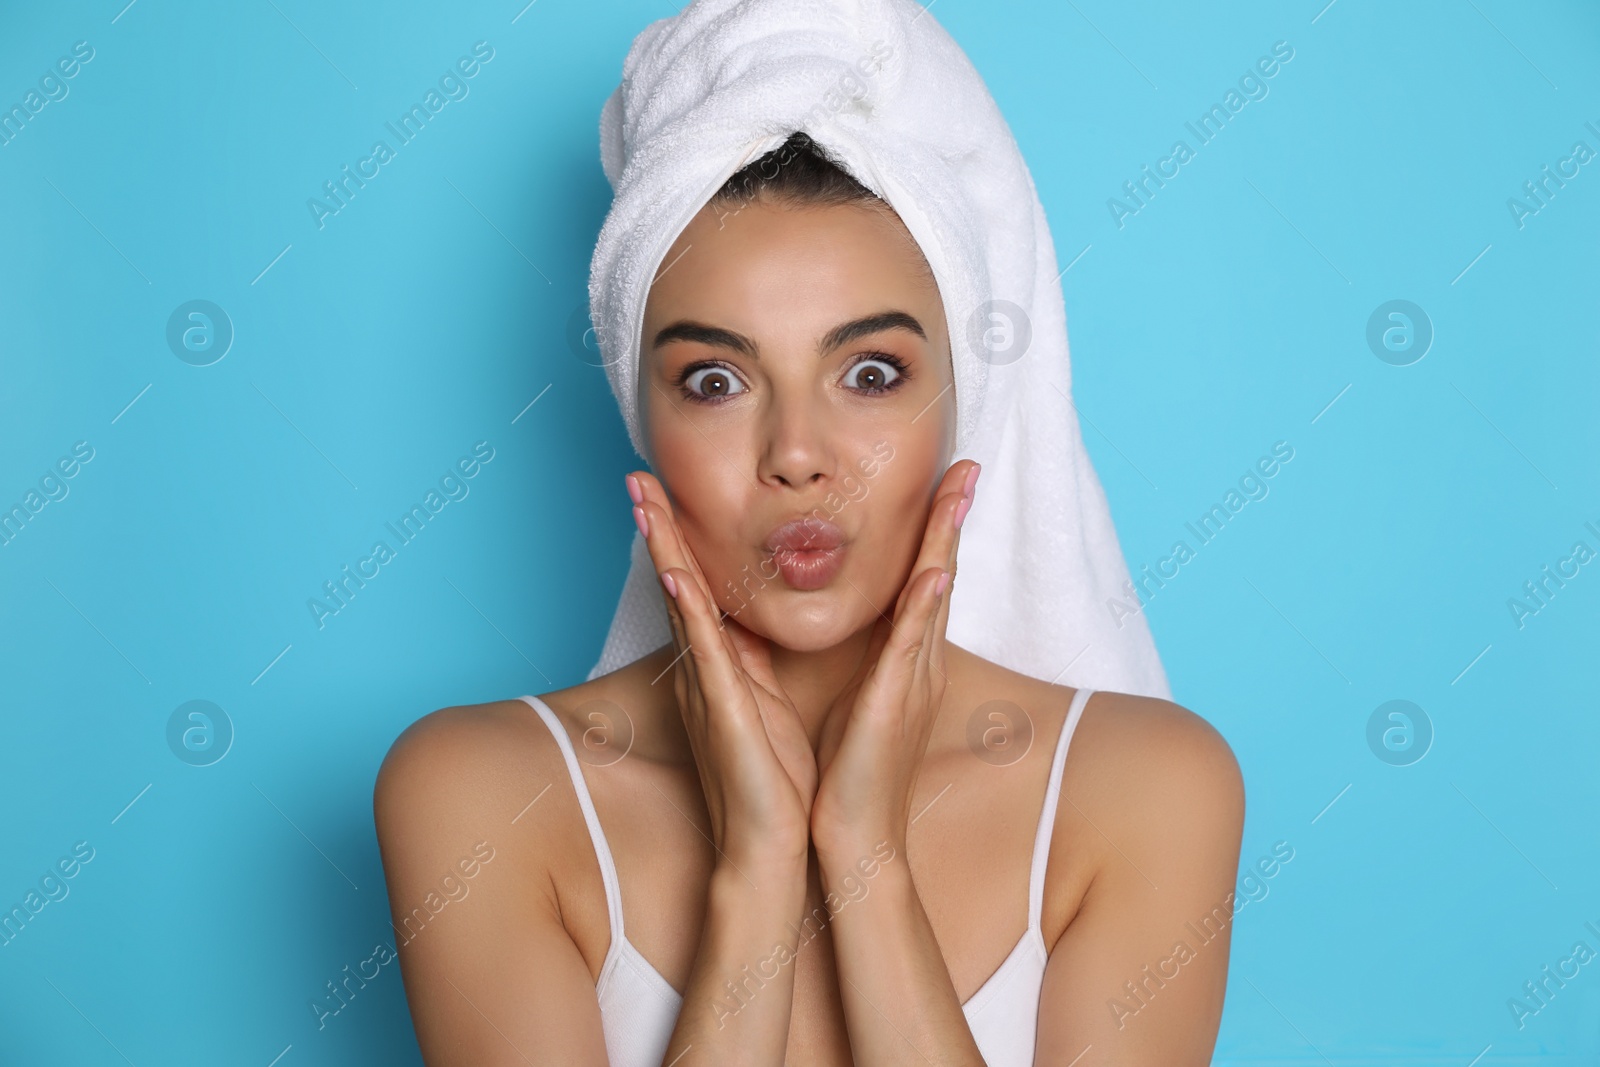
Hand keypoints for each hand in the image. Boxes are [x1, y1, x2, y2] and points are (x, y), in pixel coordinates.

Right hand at [627, 470, 817, 871]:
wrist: (768, 848)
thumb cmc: (772, 782)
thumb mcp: (764, 705)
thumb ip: (752, 663)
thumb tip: (750, 627)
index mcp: (719, 667)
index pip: (694, 588)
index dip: (677, 537)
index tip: (664, 490)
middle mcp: (702, 670)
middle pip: (674, 582)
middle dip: (655, 527)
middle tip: (636, 474)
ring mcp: (706, 687)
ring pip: (680, 604)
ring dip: (661, 549)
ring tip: (643, 499)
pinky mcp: (722, 711)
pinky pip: (704, 651)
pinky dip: (689, 610)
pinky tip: (676, 573)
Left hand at [809, 460, 978, 862]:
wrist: (852, 836)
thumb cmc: (848, 771)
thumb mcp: (851, 696)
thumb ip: (856, 657)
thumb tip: (836, 619)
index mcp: (904, 658)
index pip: (921, 579)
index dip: (933, 529)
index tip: (942, 480)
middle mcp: (919, 661)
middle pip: (940, 572)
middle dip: (953, 516)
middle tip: (967, 463)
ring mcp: (914, 679)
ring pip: (935, 594)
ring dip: (946, 539)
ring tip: (959, 488)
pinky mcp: (898, 702)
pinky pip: (912, 645)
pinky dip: (925, 607)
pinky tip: (934, 570)